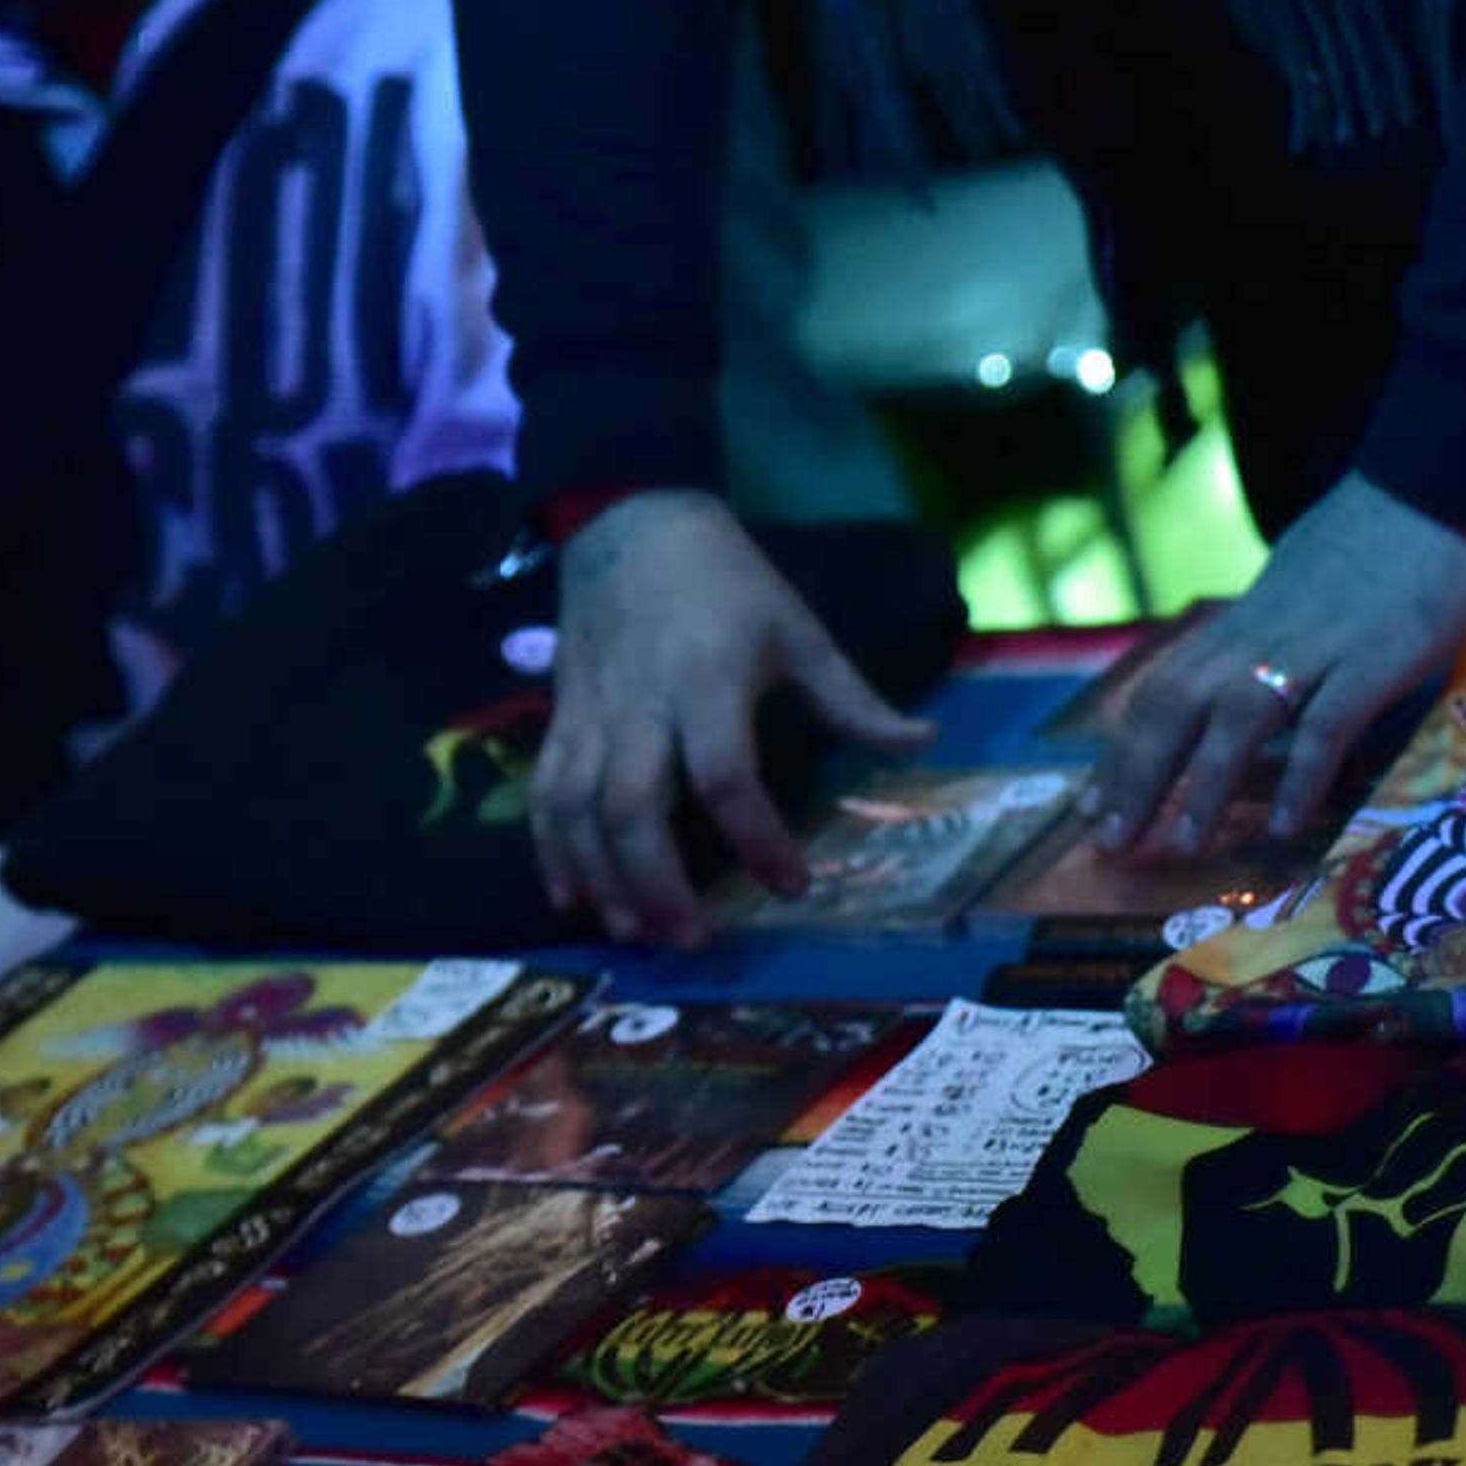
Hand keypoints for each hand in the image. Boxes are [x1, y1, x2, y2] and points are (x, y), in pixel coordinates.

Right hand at [536, 490, 932, 947]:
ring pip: (580, 809)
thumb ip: (852, 699)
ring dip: (603, 878)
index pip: (724, 775)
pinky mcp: (560, 718)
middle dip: (659, 881)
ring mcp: (591, 714)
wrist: (629, 525)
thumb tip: (922, 743)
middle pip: (634, 807)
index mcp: (706, 681)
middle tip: (693, 940)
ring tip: (635, 933)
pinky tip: (573, 897)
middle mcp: (640, 705)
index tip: (792, 884)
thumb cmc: (726, 582)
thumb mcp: (796, 629)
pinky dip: (551, 848)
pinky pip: (543, 792)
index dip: (758, 838)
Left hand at [1091, 474, 1465, 857]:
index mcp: (1240, 626)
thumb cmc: (1372, 541)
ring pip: (1239, 718)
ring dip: (1204, 784)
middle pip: (1177, 709)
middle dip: (1136, 778)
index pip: (1161, 692)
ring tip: (1180, 847)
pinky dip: (1301, 776)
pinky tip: (1282, 827)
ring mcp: (1315, 649)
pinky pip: (1327, 725)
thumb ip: (1263, 639)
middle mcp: (1260, 639)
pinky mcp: (1373, 661)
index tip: (1087, 807)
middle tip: (1108, 844)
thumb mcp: (1293, 590)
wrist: (1435, 490)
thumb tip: (1238, 685)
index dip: (1119, 753)